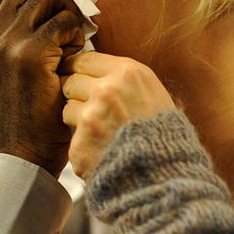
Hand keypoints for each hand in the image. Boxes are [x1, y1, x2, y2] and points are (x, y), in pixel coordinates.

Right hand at [0, 0, 85, 176]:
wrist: (24, 148)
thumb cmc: (27, 103)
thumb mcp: (12, 57)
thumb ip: (21, 22)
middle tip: (66, 17)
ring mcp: (7, 39)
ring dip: (68, 13)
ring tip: (69, 42)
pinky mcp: (30, 53)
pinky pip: (66, 22)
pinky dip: (77, 36)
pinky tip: (72, 59)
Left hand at [61, 51, 175, 177]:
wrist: (166, 174)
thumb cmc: (163, 133)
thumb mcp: (152, 91)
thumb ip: (123, 77)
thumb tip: (95, 68)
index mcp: (126, 72)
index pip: (83, 59)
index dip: (81, 71)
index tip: (82, 79)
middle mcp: (106, 90)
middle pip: (71, 81)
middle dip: (79, 94)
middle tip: (96, 110)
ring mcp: (91, 116)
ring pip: (67, 107)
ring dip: (78, 118)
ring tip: (102, 132)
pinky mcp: (81, 142)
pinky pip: (70, 136)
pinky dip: (82, 144)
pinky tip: (100, 150)